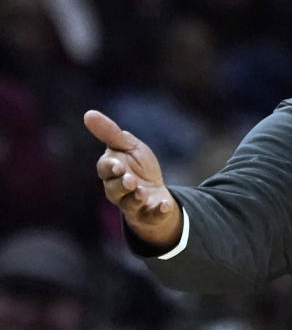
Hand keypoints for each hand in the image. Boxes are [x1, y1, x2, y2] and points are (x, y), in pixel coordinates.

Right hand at [84, 110, 181, 246]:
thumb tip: (88, 114)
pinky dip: (158, 211)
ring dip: (136, 199)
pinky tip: (165, 205)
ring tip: (142, 192)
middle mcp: (118, 191)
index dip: (110, 167)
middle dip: (121, 185)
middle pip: (114, 190)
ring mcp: (133, 205)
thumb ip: (110, 133)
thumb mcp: (128, 146)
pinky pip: (152, 216)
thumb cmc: (138, 167)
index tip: (118, 165)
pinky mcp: (149, 215)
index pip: (105, 169)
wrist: (156, 193)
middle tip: (130, 180)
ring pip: (129, 205)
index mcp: (112, 172)